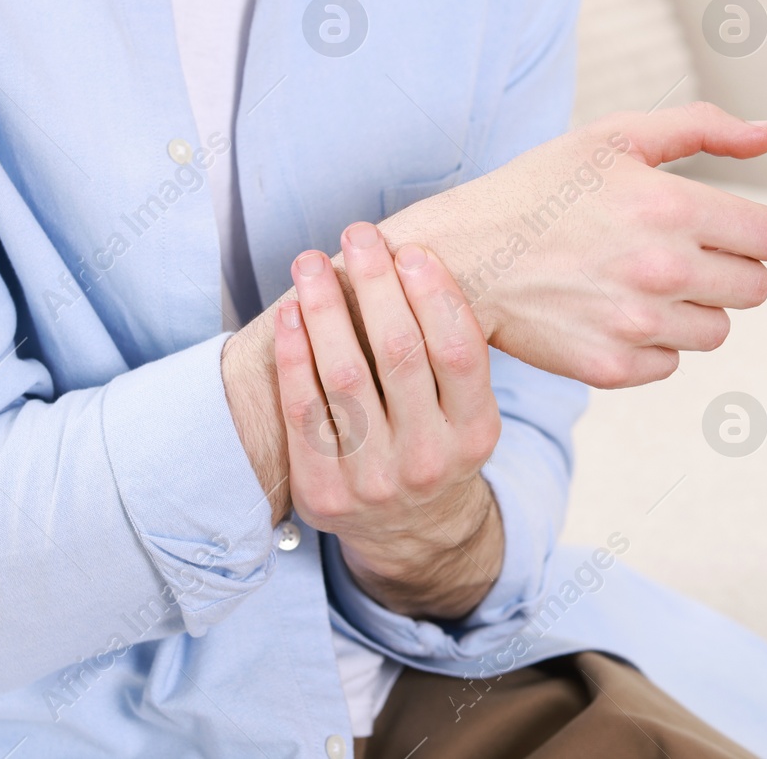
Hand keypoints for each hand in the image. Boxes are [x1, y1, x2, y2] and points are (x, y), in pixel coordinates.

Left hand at [276, 222, 503, 619]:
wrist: (408, 532)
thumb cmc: (435, 442)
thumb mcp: (468, 410)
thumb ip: (451, 352)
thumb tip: (413, 260)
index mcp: (476, 433)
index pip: (458, 351)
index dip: (433, 293)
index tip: (409, 249)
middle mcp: (429, 460)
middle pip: (400, 353)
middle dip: (375, 284)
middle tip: (358, 235)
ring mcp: (374, 481)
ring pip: (344, 376)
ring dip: (324, 307)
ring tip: (311, 261)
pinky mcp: (324, 491)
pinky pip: (302, 410)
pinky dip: (293, 355)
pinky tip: (289, 314)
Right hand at [380, 101, 766, 388]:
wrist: (463, 256)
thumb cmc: (542, 189)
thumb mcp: (615, 138)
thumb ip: (703, 127)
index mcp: (672, 205)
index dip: (750, 230)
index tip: (717, 227)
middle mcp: (662, 268)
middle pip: (754, 289)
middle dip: (726, 270)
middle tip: (676, 254)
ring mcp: (637, 324)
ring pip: (716, 331)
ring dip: (691, 309)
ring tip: (638, 283)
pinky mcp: (612, 366)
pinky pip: (670, 363)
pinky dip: (650, 343)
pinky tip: (609, 311)